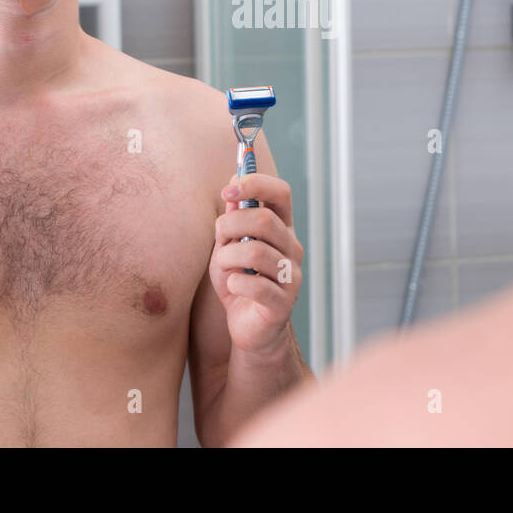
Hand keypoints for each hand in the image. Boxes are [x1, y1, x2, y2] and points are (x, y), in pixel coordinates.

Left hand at [210, 172, 303, 354]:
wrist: (250, 328)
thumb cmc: (240, 282)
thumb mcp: (228, 247)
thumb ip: (232, 221)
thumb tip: (232, 191)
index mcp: (282, 229)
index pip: (280, 193)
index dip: (255, 184)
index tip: (228, 189)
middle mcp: (292, 249)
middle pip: (264, 220)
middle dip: (231, 225)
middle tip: (219, 239)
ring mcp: (291, 276)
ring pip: (256, 252)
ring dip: (228, 257)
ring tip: (223, 268)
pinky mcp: (283, 303)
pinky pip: (257, 285)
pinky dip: (236, 283)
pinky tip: (233, 287)